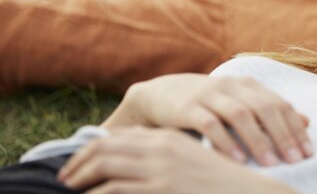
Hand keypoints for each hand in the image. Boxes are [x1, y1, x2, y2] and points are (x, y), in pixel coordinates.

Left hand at [57, 126, 297, 193]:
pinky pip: (116, 188)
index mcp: (167, 137)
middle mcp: (161, 146)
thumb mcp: (190, 161)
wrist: (246, 191)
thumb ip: (165, 155)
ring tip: (67, 189)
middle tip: (62, 178)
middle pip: (106, 147)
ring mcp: (161, 166)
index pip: (118, 137)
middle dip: (77, 162)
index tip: (76, 163)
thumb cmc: (217, 182)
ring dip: (80, 178)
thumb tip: (135, 162)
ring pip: (105, 165)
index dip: (91, 149)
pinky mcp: (162, 186)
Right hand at [103, 74, 312, 165]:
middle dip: (283, 135)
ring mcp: (209, 94)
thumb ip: (270, 111)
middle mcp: (231, 86)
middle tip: (296, 160)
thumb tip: (307, 121)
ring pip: (240, 115)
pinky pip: (209, 123)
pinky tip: (236, 160)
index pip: (279, 104)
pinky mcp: (187, 107)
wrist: (157, 96)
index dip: (295, 127)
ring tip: (271, 164)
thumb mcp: (240, 103)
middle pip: (264, 108)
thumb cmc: (206, 104)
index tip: (309, 152)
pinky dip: (224, 141)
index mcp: (247, 85)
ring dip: (258, 140)